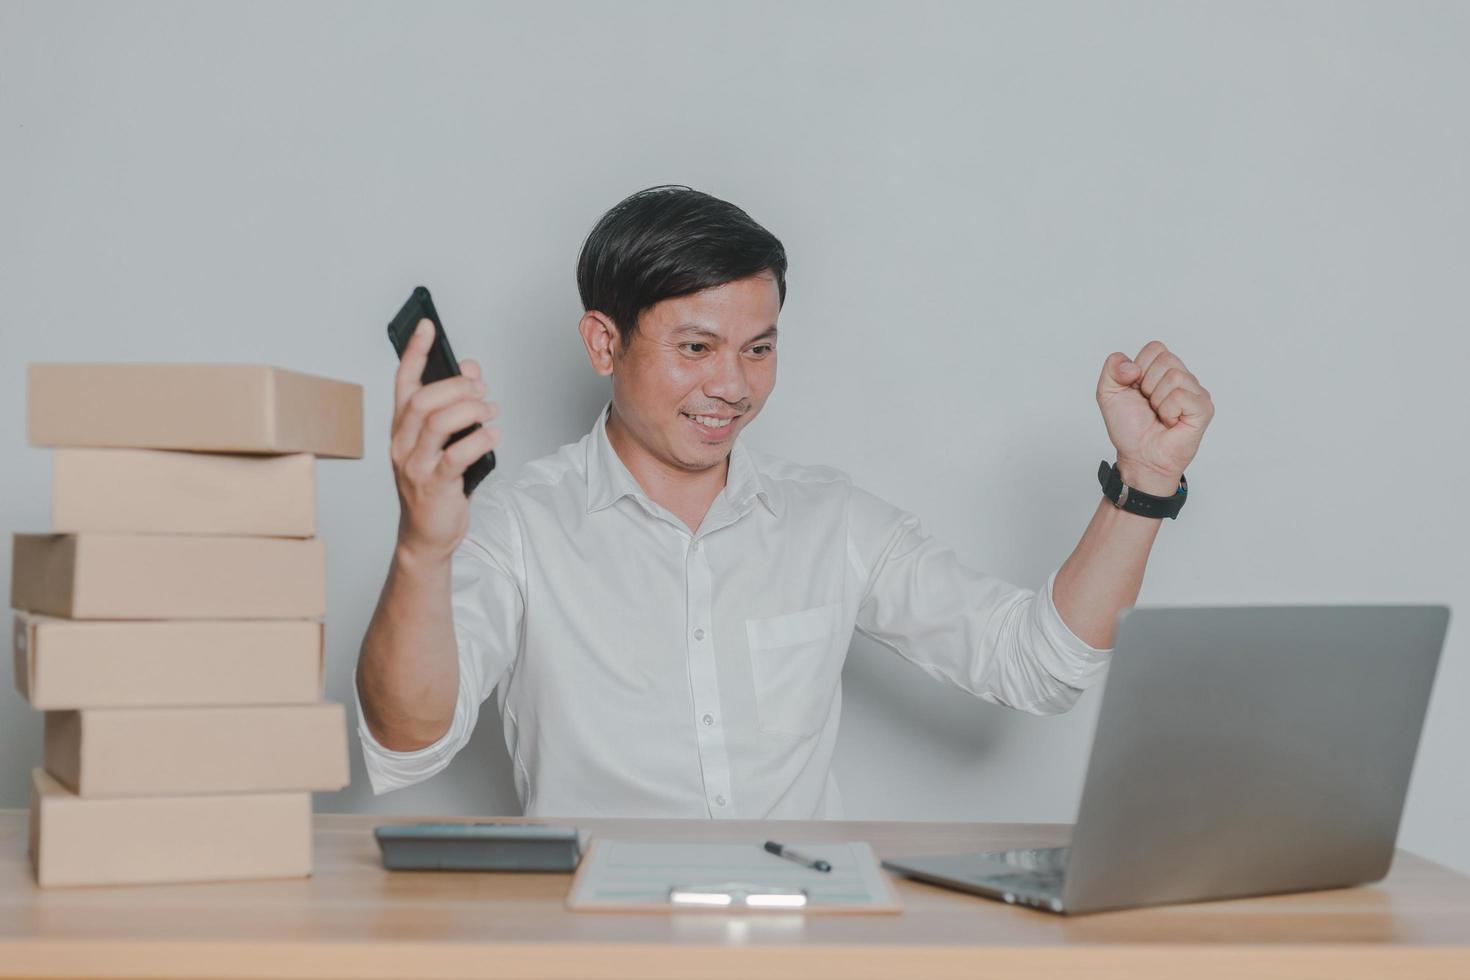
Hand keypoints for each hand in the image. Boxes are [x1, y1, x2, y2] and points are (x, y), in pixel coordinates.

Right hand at [390, 319, 500, 563]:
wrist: (425, 536)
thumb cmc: (435, 487)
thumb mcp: (444, 444)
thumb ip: (456, 408)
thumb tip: (472, 372)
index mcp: (401, 429)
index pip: (404, 382)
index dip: (415, 352)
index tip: (428, 326)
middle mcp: (402, 443)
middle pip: (423, 399)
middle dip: (457, 386)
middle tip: (482, 389)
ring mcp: (414, 465)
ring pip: (437, 422)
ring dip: (470, 409)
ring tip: (490, 411)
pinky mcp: (434, 486)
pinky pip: (455, 455)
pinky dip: (479, 440)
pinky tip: (493, 435)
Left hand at [1095, 340, 1213, 495]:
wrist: (1138, 455)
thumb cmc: (1129, 427)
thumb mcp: (1108, 393)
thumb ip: (1112, 368)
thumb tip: (1132, 366)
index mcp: (1162, 370)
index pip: (1156, 348)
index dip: (1139, 369)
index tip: (1136, 391)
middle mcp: (1182, 378)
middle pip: (1166, 359)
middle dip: (1147, 385)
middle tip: (1149, 405)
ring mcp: (1196, 392)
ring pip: (1174, 376)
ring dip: (1157, 400)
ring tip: (1159, 415)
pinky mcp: (1203, 408)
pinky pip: (1181, 396)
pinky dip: (1168, 411)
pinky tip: (1170, 422)